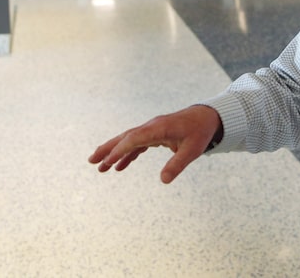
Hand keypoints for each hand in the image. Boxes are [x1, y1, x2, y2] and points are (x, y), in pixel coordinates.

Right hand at [88, 105, 221, 183]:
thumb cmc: (200, 132)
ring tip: (100, 167)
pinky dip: (127, 154)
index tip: (107, 162)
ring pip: (128, 140)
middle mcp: (151, 127)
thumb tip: (163, 181)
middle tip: (91, 161)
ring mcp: (152, 130)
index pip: (134, 139)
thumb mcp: (192, 150)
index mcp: (158, 128)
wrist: (208, 117)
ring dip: (114, 152)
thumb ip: (177, 164)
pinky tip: (120, 167)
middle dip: (107, 149)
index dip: (120, 150)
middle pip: (125, 137)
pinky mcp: (155, 134)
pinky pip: (137, 144)